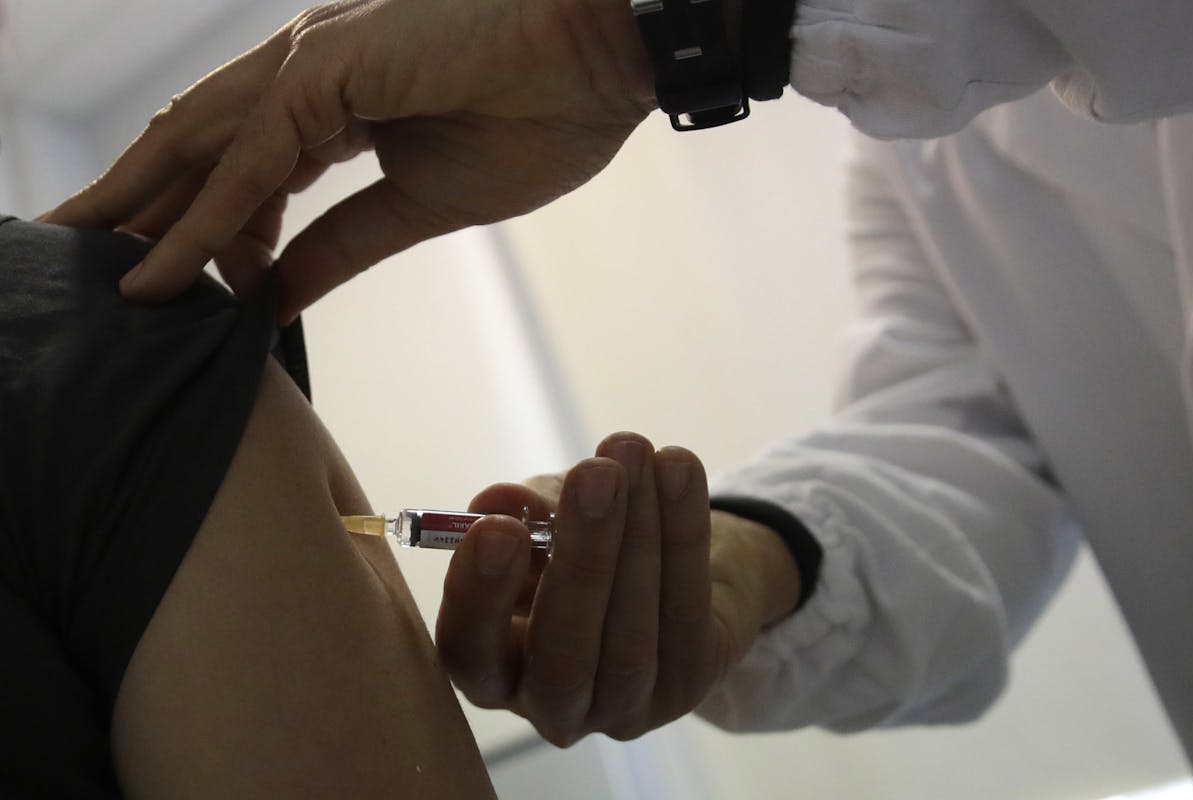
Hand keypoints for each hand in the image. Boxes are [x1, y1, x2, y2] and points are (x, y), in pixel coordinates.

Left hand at [41, 0, 654, 320]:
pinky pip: (248, 162)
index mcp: (334, 98)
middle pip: (191, 150)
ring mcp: (310, 64)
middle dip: (131, 212)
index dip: (197, 230)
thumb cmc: (539, 113)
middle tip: (79, 274)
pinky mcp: (326, 71)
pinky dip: (202, 223)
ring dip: (136, 214)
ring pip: (196, 149)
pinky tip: (162, 275)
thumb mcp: (420, 206)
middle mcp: (306, 72)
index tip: (174, 293)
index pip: (237, 167)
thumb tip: (275, 297)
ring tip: (85, 276)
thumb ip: (340, 245)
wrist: (604, 58)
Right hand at [436, 432, 799, 745]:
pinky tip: (677, 468)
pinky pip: (686, 609)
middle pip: (561, 656)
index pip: (468, 652)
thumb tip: (499, 501)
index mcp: (495, 670)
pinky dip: (684, 533)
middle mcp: (553, 707)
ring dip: (638, 535)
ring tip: (634, 453)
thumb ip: (521, 513)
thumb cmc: (583, 547)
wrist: (673, 569)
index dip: (478, 596)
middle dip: (582, 558)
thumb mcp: (543, 522)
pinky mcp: (688, 684)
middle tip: (596, 475)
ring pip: (630, 637)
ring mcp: (624, 708)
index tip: (498, 527)